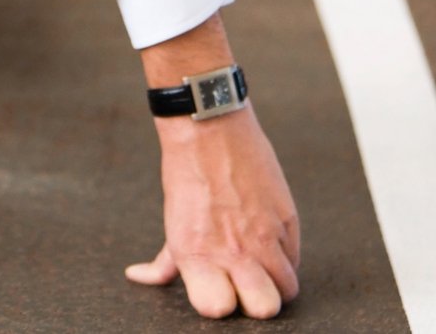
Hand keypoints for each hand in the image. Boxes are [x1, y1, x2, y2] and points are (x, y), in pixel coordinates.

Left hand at [128, 108, 300, 318]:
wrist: (210, 127)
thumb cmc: (187, 172)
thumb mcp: (173, 223)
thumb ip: (166, 260)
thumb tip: (141, 276)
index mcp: (195, 253)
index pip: (218, 309)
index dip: (223, 306)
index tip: (222, 297)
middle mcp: (232, 249)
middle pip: (264, 307)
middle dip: (259, 303)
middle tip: (250, 288)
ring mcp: (264, 235)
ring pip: (286, 287)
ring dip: (275, 283)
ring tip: (262, 268)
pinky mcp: (286, 217)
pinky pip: (294, 257)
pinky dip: (285, 257)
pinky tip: (270, 244)